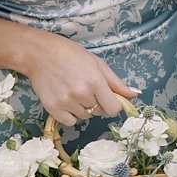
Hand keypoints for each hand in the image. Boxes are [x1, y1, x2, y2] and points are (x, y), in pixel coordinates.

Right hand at [17, 30, 138, 126]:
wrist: (41, 55)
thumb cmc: (72, 56)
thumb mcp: (98, 64)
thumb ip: (117, 83)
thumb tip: (134, 95)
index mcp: (95, 81)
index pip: (113, 108)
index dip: (114, 104)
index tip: (108, 98)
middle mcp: (81, 94)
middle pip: (100, 111)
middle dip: (99, 103)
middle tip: (88, 89)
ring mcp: (66, 102)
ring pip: (85, 116)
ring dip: (84, 108)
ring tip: (75, 91)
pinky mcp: (52, 108)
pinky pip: (70, 122)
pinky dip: (71, 115)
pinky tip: (67, 100)